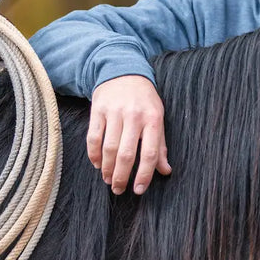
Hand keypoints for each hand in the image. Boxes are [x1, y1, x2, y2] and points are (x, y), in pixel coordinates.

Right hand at [87, 75, 171, 194]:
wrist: (123, 70)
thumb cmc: (144, 99)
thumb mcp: (158, 117)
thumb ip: (160, 145)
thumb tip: (165, 170)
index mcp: (153, 119)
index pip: (150, 152)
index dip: (145, 174)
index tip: (139, 190)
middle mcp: (134, 115)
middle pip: (126, 154)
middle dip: (122, 177)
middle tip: (119, 189)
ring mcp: (114, 112)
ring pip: (108, 148)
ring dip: (107, 169)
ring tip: (108, 180)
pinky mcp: (98, 110)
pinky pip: (93, 137)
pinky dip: (94, 155)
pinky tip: (97, 164)